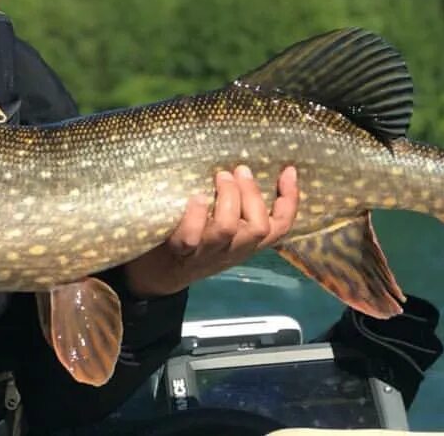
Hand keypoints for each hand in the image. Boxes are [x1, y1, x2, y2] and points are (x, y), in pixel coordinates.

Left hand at [123, 165, 298, 297]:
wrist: (153, 278)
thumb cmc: (188, 241)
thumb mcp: (219, 227)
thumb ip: (233, 206)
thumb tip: (241, 166)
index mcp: (244, 244)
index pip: (279, 228)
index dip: (290, 201)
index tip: (289, 171)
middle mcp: (230, 251)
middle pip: (259, 228)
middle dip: (252, 194)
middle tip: (238, 170)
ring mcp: (205, 254)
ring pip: (228, 229)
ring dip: (227, 197)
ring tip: (220, 176)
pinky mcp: (179, 253)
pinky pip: (191, 236)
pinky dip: (195, 214)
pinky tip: (196, 198)